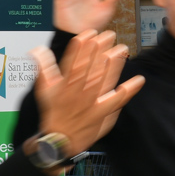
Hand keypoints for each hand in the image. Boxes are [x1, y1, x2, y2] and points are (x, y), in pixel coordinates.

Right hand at [32, 30, 145, 155]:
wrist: (59, 141)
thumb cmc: (53, 113)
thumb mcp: (43, 90)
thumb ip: (43, 68)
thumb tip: (37, 50)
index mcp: (62, 87)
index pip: (72, 63)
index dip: (80, 48)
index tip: (88, 34)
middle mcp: (76, 94)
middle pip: (89, 69)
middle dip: (98, 51)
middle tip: (108, 36)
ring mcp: (90, 103)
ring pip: (102, 81)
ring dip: (113, 65)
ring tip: (121, 50)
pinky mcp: (101, 113)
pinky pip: (116, 101)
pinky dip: (127, 91)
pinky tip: (137, 80)